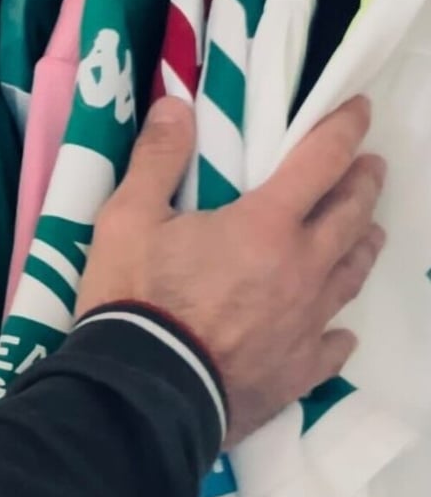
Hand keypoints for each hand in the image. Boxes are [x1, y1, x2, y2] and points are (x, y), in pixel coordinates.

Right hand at [76, 96, 385, 448]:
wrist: (143, 392)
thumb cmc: (135, 297)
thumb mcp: (127, 219)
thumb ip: (157, 159)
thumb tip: (176, 104)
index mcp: (265, 224)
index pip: (321, 162)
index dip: (343, 129)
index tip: (359, 109)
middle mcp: (302, 267)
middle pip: (351, 216)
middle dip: (364, 184)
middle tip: (370, 167)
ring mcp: (306, 323)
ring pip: (351, 275)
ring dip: (363, 245)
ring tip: (368, 233)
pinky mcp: (297, 371)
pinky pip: (333, 346)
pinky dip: (338, 333)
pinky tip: (338, 333)